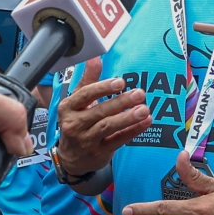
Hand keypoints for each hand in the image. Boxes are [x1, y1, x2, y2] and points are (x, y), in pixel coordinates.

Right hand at [56, 58, 151, 175]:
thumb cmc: (77, 122)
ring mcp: (86, 141)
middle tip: (139, 94)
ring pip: (108, 127)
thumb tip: (94, 57)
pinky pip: (118, 141)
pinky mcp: (99, 153)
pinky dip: (132, 131)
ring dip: (128, 118)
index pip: (85, 95)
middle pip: (99, 112)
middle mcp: (74, 124)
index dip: (103, 88)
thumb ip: (88, 80)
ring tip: (144, 110)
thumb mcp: (77, 102)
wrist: (71, 158)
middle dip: (120, 102)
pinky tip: (145, 122)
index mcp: (68, 108)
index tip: (120, 82)